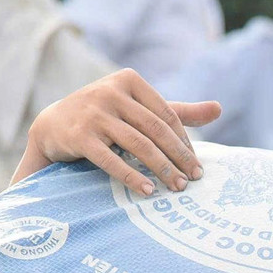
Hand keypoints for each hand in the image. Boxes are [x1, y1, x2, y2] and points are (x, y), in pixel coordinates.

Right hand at [14, 69, 220, 195]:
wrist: (52, 125)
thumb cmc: (106, 117)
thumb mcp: (139, 108)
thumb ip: (178, 110)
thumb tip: (219, 108)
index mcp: (128, 80)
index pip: (168, 115)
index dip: (185, 143)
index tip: (197, 167)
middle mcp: (109, 92)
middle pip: (156, 130)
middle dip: (179, 158)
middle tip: (194, 180)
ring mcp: (93, 113)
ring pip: (138, 145)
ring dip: (162, 169)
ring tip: (177, 188)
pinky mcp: (79, 136)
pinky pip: (112, 160)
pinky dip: (133, 177)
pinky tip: (149, 192)